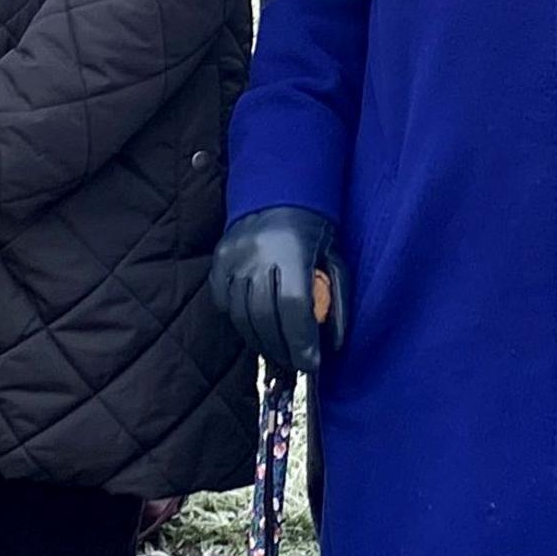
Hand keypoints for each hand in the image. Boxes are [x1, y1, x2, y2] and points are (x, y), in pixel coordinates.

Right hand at [212, 207, 342, 374]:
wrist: (278, 191)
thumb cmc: (314, 230)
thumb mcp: (335, 259)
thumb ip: (339, 301)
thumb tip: (334, 346)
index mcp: (291, 250)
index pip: (293, 307)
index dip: (301, 341)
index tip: (311, 363)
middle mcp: (257, 253)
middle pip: (264, 317)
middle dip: (282, 349)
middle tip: (295, 364)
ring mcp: (233, 257)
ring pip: (241, 316)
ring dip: (261, 342)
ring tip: (278, 352)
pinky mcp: (217, 260)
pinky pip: (224, 303)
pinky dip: (240, 321)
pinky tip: (257, 327)